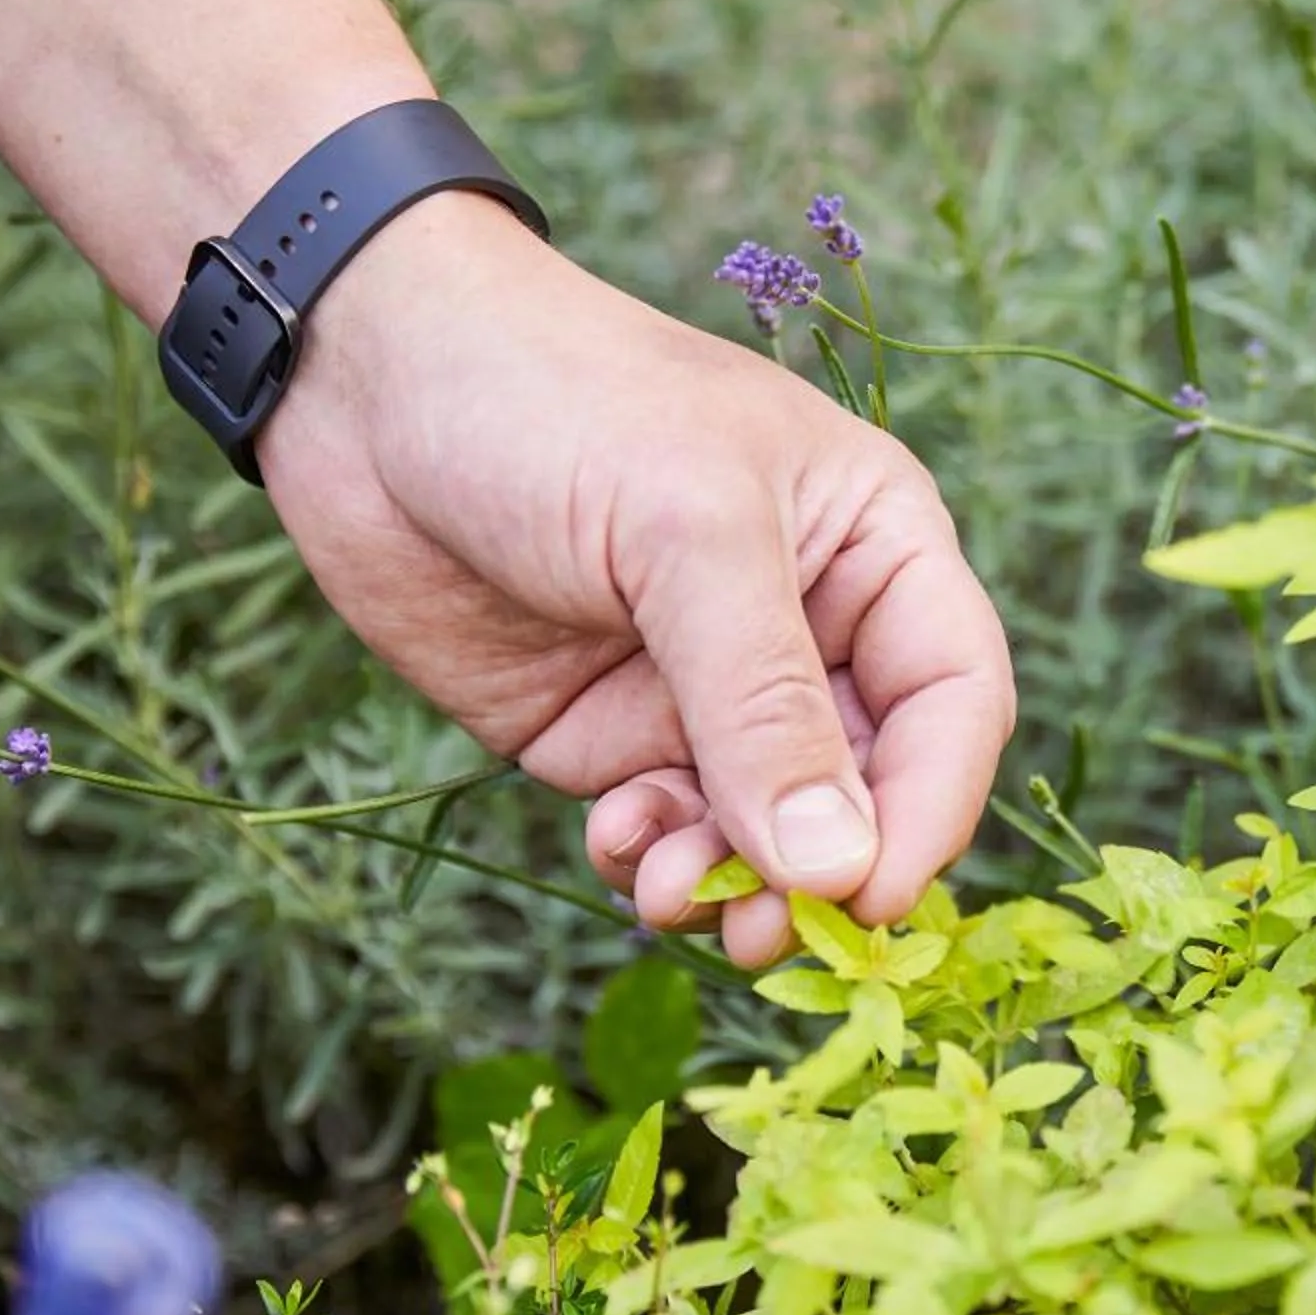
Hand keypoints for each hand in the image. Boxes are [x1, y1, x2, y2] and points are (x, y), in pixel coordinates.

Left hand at [254, 192, 1015, 966]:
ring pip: (768, 836)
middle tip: (762, 936)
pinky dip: (655, 863)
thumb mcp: (682, 531)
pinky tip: (612, 842)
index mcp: (874, 549)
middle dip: (819, 874)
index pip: (954, 704)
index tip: (869, 897)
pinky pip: (672, 835)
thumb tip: (836, 866)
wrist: (361, 378)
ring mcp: (707, 691)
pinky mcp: (613, 734)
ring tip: (669, 896)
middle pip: (869, 794)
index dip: (928, 810)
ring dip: (733, 886)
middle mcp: (810, 630)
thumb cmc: (553, 397)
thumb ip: (762, 702)